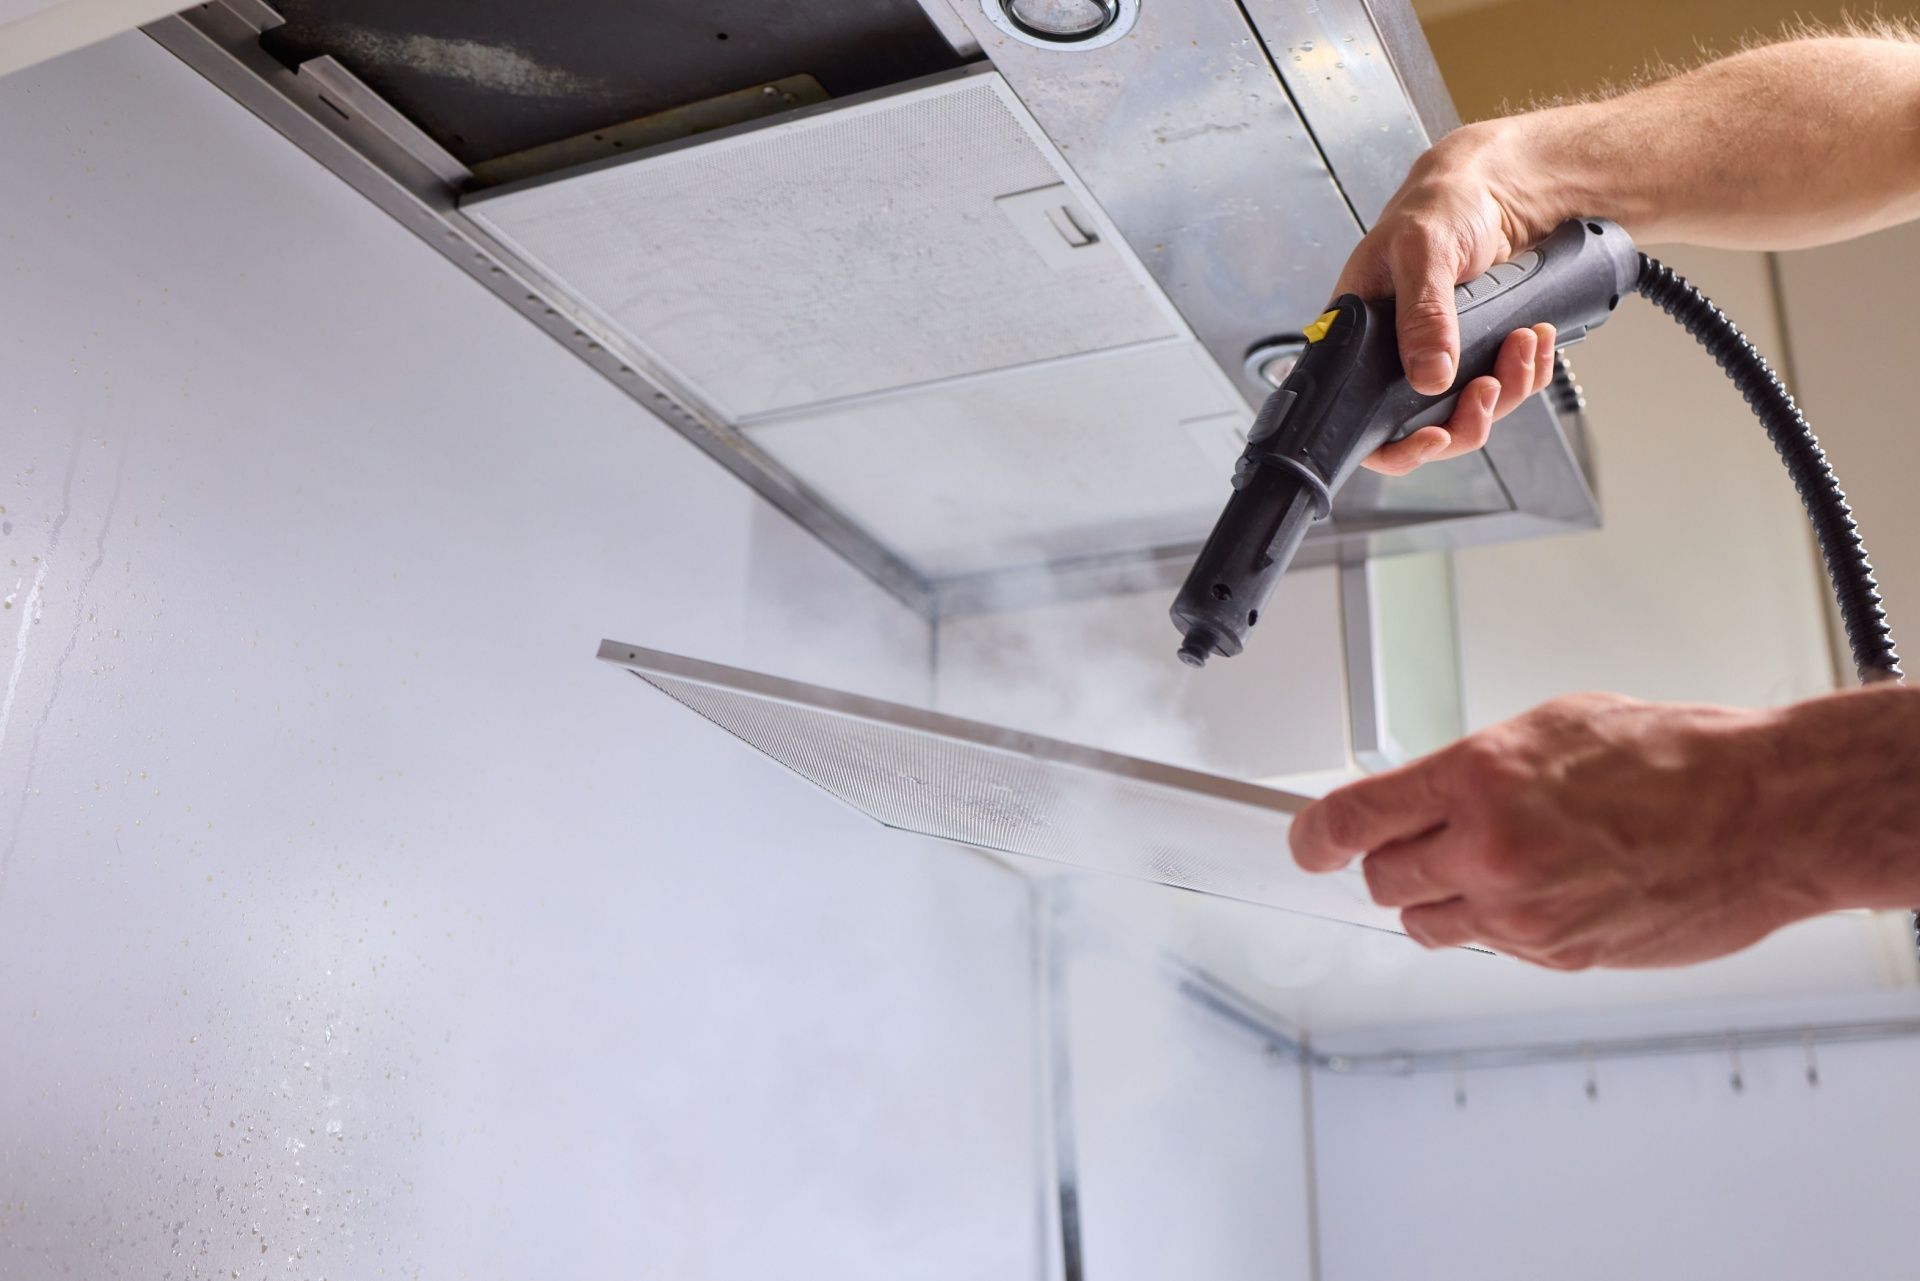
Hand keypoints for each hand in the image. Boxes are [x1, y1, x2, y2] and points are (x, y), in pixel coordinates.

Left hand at [1288, 693, 1836, 969]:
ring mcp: (1523, 912)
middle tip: (1423, 839)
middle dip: (1389, 859)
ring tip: (1493, 864)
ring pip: (1426, 923)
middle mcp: (1489, 850)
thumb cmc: (1677, 758)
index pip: (1353, 818)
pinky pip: (1490, 947)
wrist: (1764, 814)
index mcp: (1478, 778)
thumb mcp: (1550, 728)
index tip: (1304, 842)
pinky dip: (1498, 924)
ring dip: (1438, 897)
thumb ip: (1472, 769)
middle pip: (1380, 879)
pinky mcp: (1558, 956)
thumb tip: (1421, 795)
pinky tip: (1546, 887)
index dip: (1315, 836)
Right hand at [1334, 124, 1564, 474]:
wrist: (1494, 189)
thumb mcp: (1421, 251)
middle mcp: (1394, 359)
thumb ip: (1422, 314)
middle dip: (1465, 418)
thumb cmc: (1438, 206)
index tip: (1430, 437)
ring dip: (1506, 388)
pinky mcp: (1476, 355)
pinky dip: (1527, 372)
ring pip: (1470, 413)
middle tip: (1489, 387)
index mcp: (1358, 340)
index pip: (1360, 419)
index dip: (1394, 446)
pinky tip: (1535, 340)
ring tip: (1524, 343)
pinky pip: (1504, 388)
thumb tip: (1428, 375)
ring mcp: (1437, 361)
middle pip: (1423, 430)